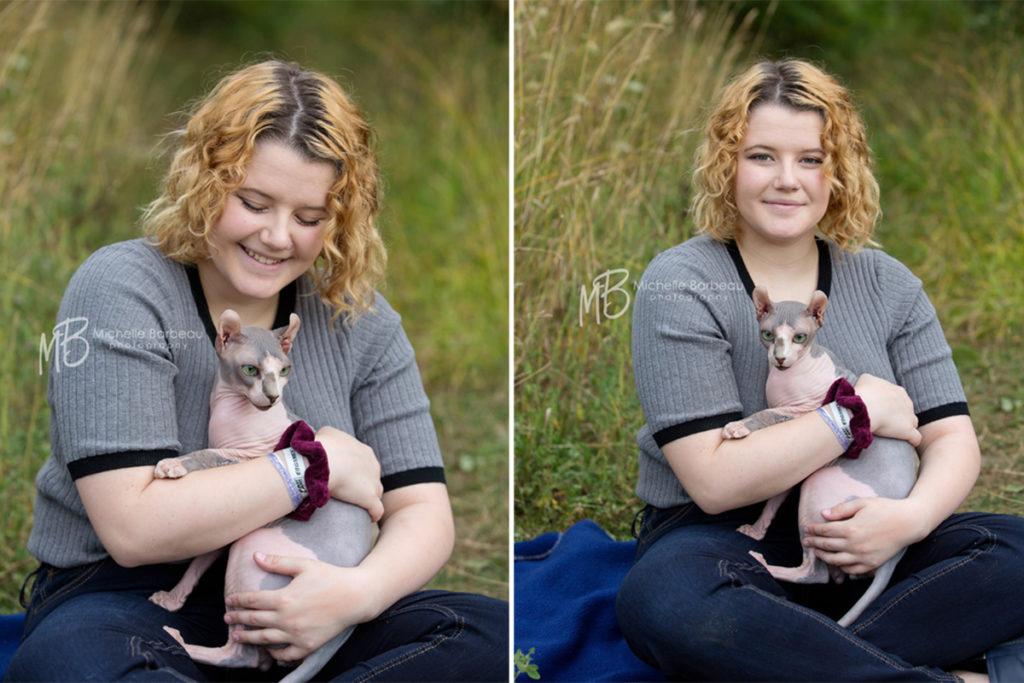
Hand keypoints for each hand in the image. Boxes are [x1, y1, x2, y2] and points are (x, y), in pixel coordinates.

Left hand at [224, 552, 374, 661]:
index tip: (229, 600)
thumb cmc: (331, 577)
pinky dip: (274, 654)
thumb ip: (278, 562)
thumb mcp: (304, 565)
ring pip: (264, 640)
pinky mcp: (307, 646)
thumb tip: (255, 556)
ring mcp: (296, 635)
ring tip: (238, 636)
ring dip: (248, 638)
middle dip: (238, 619)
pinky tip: (268, 650)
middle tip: (227, 618)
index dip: (238, 600)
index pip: (252, 601)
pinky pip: (285, 654)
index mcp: (283, 598)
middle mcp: (286, 619)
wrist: (356, 596)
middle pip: (254, 620)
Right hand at [315, 426, 383, 521]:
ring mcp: (374, 482)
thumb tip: (327, 442)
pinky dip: (373, 514)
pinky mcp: (370, 498)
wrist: (322, 462)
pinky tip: (367, 518)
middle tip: (348, 491)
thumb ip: (333, 438)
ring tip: (356, 506)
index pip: (365, 463)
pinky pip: (377, 510)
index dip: (355, 471)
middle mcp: (373, 466)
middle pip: (372, 478)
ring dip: (368, 499)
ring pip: (376, 492)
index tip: (344, 476)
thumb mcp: (328, 434)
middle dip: (363, 483)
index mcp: (365, 452)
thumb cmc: (321, 447)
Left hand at [802, 497, 925, 575]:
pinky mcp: (872, 564)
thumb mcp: (862, 503)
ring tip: (817, 552)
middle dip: (814, 543)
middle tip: (805, 541)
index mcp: (851, 528)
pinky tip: (837, 563)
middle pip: (827, 546)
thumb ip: (841, 509)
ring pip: (837, 561)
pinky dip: (842, 568)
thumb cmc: (885, 509)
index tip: (806, 528)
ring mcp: (864, 557)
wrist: (909, 523)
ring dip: (824, 557)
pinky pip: (852, 570)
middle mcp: (855, 545)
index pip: (825, 531)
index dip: (813, 529)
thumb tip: (823, 514)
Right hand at [854, 374, 920, 446]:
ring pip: (913, 423)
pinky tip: (907, 443)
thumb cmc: (862, 393)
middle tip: (884, 421)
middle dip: (899, 415)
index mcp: (899, 391)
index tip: (881, 409)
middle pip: (907, 410)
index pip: (900, 399)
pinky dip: (912, 440)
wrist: (862, 408)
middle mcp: (908, 403)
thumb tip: (871, 386)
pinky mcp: (907, 431)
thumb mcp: (866, 379)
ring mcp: (909, 417)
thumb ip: (872, 381)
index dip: (891, 405)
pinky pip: (916, 438)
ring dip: (905, 427)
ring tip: (894, 433)